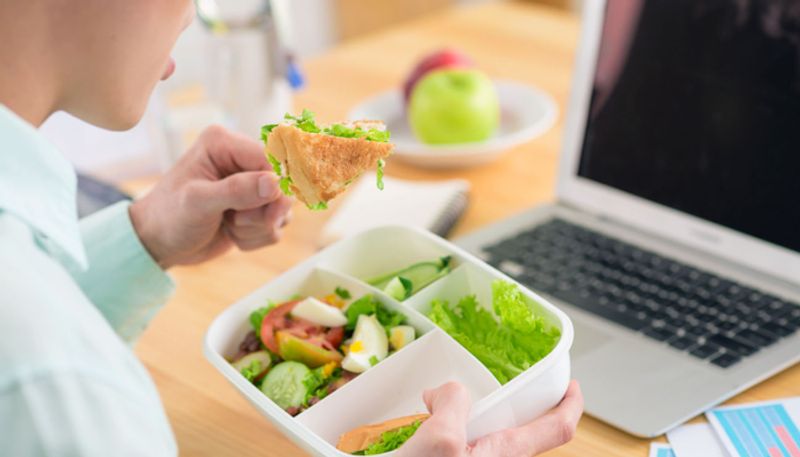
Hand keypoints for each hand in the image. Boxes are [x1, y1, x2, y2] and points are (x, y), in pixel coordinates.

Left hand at [130, 125, 291, 267]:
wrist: (157, 244)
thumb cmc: (168, 216)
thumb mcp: (197, 201)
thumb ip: (236, 190)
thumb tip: (274, 183)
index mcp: (224, 144)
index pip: (271, 158)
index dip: (275, 186)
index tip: (268, 211)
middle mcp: (241, 160)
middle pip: (283, 185)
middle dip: (264, 212)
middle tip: (237, 222)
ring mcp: (250, 186)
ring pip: (282, 209)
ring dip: (258, 227)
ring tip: (229, 227)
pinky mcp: (255, 209)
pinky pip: (276, 226)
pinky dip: (257, 237)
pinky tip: (232, 235)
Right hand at [399, 380, 582, 456]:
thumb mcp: (440, 439)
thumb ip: (453, 403)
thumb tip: (448, 392)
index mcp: (507, 454)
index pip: (558, 428)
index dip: (571, 404)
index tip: (573, 386)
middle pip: (521, 427)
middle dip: (505, 403)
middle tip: (488, 388)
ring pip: (488, 434)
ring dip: (469, 415)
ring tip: (438, 408)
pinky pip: (465, 443)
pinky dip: (451, 427)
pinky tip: (427, 427)